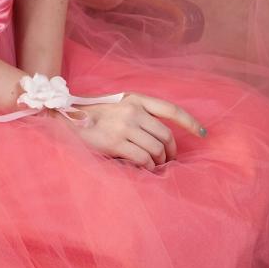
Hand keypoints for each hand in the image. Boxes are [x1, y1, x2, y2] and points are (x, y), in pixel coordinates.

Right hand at [61, 92, 204, 167]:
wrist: (65, 121)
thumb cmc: (94, 117)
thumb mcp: (118, 107)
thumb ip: (139, 115)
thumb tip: (163, 139)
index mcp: (135, 99)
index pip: (170, 109)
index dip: (190, 122)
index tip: (203, 133)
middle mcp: (132, 110)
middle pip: (166, 135)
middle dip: (171, 152)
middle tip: (169, 161)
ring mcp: (124, 126)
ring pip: (156, 149)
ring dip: (158, 161)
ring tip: (154, 165)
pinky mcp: (115, 142)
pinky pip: (143, 159)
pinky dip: (147, 167)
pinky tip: (144, 168)